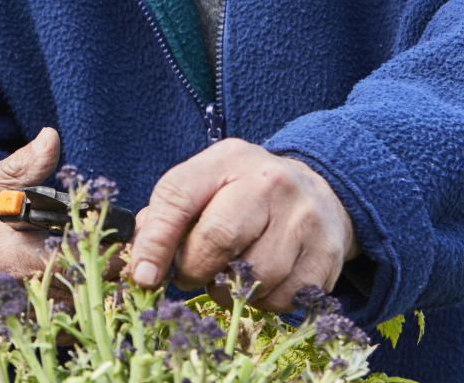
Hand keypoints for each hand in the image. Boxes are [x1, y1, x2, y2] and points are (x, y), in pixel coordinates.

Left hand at [125, 139, 355, 311]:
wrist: (320, 193)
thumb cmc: (244, 195)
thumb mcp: (205, 186)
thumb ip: (166, 217)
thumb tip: (137, 266)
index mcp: (227, 161)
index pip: (178, 197)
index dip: (155, 242)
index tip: (142, 277)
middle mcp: (269, 182)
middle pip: (218, 238)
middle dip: (194, 269)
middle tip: (191, 275)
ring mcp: (303, 218)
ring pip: (253, 278)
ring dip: (229, 292)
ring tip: (229, 277)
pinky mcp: (326, 254)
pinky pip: (283, 299)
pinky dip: (264, 303)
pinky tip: (262, 284)